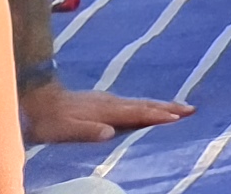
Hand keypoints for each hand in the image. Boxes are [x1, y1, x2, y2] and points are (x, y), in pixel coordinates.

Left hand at [22, 88, 189, 145]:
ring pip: (141, 101)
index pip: (137, 114)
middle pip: (145, 104)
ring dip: (162, 104)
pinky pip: (133, 102)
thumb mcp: (65, 130)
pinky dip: (148, 104)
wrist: (38, 98)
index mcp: (107, 111)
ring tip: (180, 107)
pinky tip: (149, 106)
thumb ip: (88, 131)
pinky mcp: (103, 100)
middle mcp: (112, 102)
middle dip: (169, 107)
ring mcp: (108, 99)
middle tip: (192, 109)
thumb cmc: (50, 120)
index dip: (158, 116)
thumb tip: (110, 133)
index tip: (179, 118)